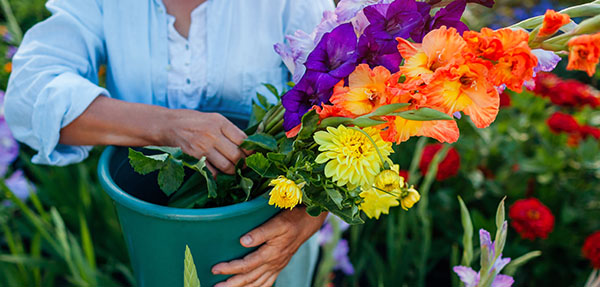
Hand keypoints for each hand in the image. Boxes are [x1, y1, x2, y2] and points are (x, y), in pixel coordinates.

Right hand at [161, 110, 247, 173]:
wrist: (167, 125)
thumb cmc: (193, 122)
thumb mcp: (213, 119)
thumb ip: (229, 131)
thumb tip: (248, 145)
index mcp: (220, 122)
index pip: (244, 140)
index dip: (251, 150)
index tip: (252, 155)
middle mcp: (212, 134)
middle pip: (237, 155)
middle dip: (244, 163)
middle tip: (244, 165)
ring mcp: (202, 147)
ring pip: (227, 166)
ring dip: (233, 171)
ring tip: (234, 170)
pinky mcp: (194, 158)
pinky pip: (212, 173)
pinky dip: (217, 175)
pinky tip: (218, 171)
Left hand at [211, 208, 326, 286]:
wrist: (308, 222)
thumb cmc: (292, 220)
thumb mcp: (277, 223)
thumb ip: (260, 233)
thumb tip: (243, 241)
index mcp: (271, 253)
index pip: (246, 265)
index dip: (230, 268)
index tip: (215, 269)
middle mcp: (274, 263)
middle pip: (249, 279)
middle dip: (231, 284)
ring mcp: (277, 267)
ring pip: (257, 283)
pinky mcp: (279, 266)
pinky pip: (267, 283)